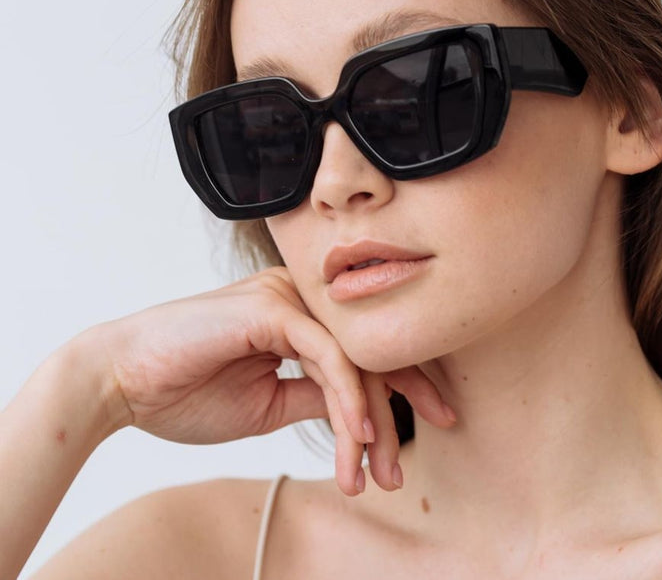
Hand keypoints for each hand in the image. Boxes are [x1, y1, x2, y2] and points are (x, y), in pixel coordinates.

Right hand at [91, 266, 455, 494]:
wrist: (120, 382)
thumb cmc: (187, 391)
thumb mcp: (269, 403)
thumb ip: (316, 397)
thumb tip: (362, 413)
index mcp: (302, 315)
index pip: (367, 347)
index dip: (405, 385)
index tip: (432, 424)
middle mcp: (302, 298)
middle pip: (373, 347)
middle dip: (404, 405)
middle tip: (411, 461)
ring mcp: (289, 297)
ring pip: (356, 356)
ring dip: (370, 422)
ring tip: (379, 472)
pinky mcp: (272, 307)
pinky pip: (327, 355)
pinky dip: (346, 399)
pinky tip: (356, 440)